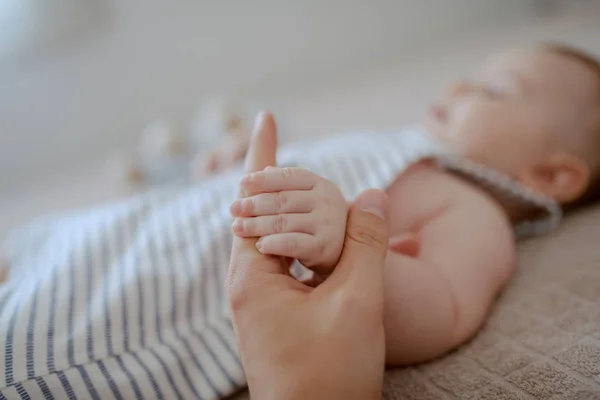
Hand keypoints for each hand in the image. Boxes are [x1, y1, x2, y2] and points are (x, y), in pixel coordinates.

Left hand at [227, 112, 389, 399]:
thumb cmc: (331, 375)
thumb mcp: (357, 304)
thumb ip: (366, 245)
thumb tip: (371, 194)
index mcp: (254, 276)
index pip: (255, 198)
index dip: (262, 154)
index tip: (266, 117)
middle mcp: (248, 286)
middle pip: (260, 216)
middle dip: (277, 181)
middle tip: (283, 144)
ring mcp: (259, 303)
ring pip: (276, 242)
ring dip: (293, 213)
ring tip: (305, 188)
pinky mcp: (274, 317)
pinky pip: (286, 266)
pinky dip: (303, 243)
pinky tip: (316, 239)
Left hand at [230, 166, 346, 270]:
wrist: (342, 270)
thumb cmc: (317, 234)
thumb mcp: (305, 206)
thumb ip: (289, 188)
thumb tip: (264, 169)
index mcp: (324, 186)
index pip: (289, 175)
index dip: (264, 178)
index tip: (242, 182)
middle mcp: (331, 202)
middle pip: (282, 199)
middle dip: (254, 203)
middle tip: (233, 209)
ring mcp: (330, 225)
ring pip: (283, 221)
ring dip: (257, 224)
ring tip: (238, 228)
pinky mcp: (327, 250)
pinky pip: (291, 243)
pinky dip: (273, 242)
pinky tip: (260, 246)